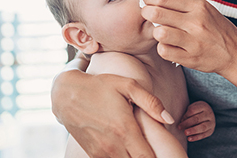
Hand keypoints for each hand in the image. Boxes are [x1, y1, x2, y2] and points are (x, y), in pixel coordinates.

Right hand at [51, 70, 172, 156]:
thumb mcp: (128, 86)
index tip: (164, 153)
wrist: (66, 94)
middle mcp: (112, 145)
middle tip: (155, 150)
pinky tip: (127, 150)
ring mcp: (100, 152)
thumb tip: (170, 119)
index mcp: (125, 130)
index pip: (147, 157)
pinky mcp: (92, 153)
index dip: (158, 157)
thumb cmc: (101, 86)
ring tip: (141, 148)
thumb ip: (151, 103)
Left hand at [140, 0, 236, 77]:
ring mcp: (193, 41)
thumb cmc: (217, 28)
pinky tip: (169, 45)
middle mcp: (196, 22)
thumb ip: (181, 2)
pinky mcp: (190, 58)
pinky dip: (163, 48)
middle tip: (147, 15)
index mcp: (198, 6)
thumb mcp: (205, 9)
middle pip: (157, 14)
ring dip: (156, 32)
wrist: (236, 53)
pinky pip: (164, 51)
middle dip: (146, 13)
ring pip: (159, 33)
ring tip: (161, 32)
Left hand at [178, 101, 215, 141]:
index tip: (180, 120)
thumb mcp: (193, 107)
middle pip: (197, 119)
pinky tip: (189, 138)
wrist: (209, 114)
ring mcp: (211, 122)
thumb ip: (188, 114)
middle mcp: (209, 114)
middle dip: (187, 123)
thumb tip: (181, 122)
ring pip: (202, 127)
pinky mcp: (211, 130)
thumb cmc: (197, 111)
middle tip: (179, 127)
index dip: (186, 115)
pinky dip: (196, 137)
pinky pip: (203, 135)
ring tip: (185, 133)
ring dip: (193, 131)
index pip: (193, 110)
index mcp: (203, 106)